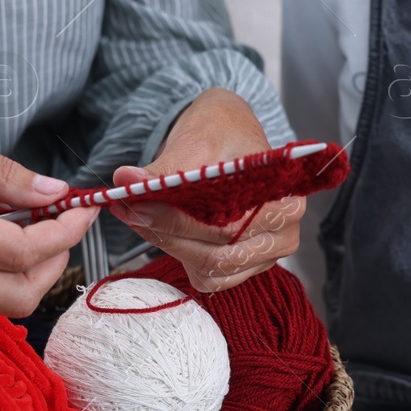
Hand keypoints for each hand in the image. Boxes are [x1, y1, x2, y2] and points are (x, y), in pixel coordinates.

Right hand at [0, 116, 97, 315]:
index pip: (19, 253)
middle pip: (19, 297)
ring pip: (0, 300)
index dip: (63, 234)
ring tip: (24, 216)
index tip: (81, 208)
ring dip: (29, 265)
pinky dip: (1, 267)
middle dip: (56, 261)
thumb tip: (51, 191)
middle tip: (63, 220)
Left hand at [107, 89, 303, 291]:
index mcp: (283, 198)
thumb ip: (164, 169)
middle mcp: (284, 231)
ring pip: (213, 271)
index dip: (177, 222)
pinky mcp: (247, 265)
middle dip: (167, 235)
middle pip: (219, 254)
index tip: (136, 205)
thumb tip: (126, 180)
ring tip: (140, 218)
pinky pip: (211, 278)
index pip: (227, 226)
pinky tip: (165, 233)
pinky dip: (183, 259)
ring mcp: (267, 253)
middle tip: (128, 212)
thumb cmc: (221, 133)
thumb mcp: (195, 141)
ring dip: (171, 248)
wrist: (228, 135)